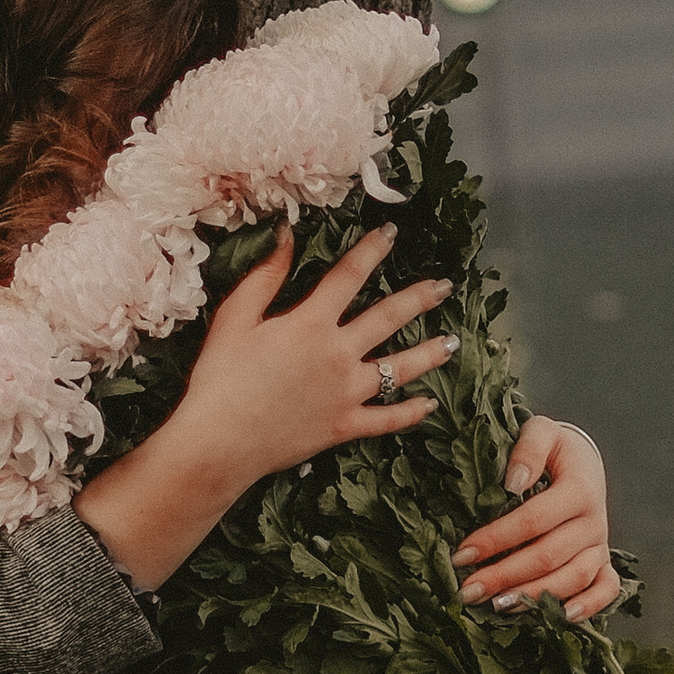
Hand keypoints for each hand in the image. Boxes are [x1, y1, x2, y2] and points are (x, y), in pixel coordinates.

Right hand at [77, 226, 453, 594]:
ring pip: (399, 368)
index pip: (350, 276)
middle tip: (445, 286)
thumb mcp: (235, 317)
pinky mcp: (345, 426)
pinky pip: (387, 419)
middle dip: (419, 298)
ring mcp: (347, 392)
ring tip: (453, 343)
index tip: (391, 232)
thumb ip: (265, 276)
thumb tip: (286, 234)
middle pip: (389, 317)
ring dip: (429, 354)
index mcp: (312, 322)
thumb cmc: (220, 378)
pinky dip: (410, 412)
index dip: (372, 250)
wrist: (220, 441)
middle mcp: (339, 353)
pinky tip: (428, 404)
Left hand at [454, 415, 618, 623]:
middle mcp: (594, 520)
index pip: (533, 520)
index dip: (496, 539)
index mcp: (579, 489)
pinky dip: (590, 606)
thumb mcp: (542, 431)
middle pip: (548, 555)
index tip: (461, 554)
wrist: (584, 463)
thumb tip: (513, 482)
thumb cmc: (554, 449)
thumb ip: (528, 448)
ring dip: (535, 596)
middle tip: (468, 591)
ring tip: (498, 607)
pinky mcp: (604, 561)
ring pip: (573, 578)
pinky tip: (562, 618)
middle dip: (505, 576)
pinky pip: (607, 589)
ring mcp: (600, 544)